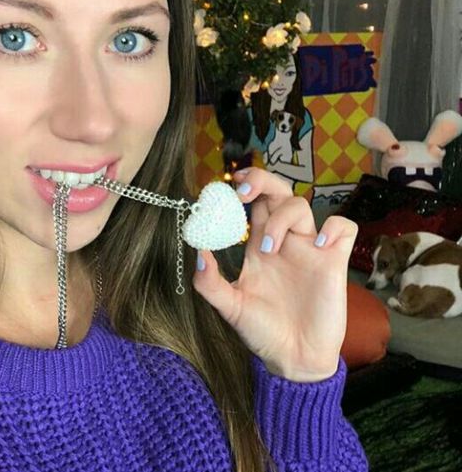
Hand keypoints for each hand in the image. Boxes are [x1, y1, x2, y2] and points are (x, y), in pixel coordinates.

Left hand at [192, 168, 357, 381]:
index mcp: (258, 246)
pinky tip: (319, 247)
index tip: (224, 188)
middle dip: (261, 180)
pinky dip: (333, 230)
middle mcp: (283, 241)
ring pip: (303, 206)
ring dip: (283, 217)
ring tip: (270, 249)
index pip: (253, 203)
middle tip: (243, 193)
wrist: (293, 360)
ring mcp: (309, 250)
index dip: (242, 189)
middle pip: (277, 191)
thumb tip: (197, 252)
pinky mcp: (334, 263)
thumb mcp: (231, 307)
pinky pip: (344, 229)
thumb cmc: (263, 332)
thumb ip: (210, 283)